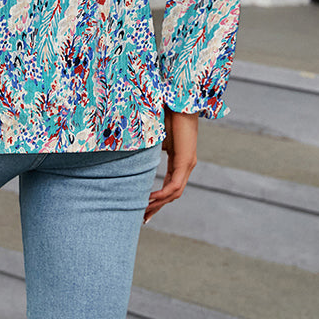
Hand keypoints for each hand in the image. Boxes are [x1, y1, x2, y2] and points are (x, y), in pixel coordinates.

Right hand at [144, 106, 197, 222]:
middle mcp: (186, 164)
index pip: (169, 185)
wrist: (180, 100)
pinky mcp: (186, 160)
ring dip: (159, 203)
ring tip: (144, 211)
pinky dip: (162, 194)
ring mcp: (187, 163)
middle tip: (144, 219)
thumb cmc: (168, 111)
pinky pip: (174, 185)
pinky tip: (149, 199)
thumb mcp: (154, 133)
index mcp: (179, 159)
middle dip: (157, 207)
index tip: (144, 207)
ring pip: (174, 192)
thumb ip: (148, 144)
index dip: (158, 198)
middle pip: (172, 193)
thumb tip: (131, 144)